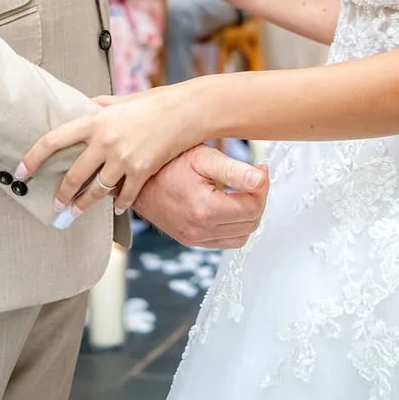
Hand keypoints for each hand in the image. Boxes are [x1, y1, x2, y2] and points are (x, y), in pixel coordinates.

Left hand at [21, 85, 202, 215]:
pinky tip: (115, 209)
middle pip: (73, 175)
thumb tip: (86, 106)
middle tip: (55, 206)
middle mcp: (105, 141)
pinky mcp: (141, 171)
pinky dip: (119, 204)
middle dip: (62, 194)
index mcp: (96, 120)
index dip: (33, 157)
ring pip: (96, 190)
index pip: (54, 140)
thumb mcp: (122, 100)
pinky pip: (124, 195)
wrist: (186, 110)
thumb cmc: (155, 102)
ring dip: (84, 205)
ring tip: (76, 213)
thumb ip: (102, 106)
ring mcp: (123, 158)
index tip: (21, 171)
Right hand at [134, 146, 268, 249]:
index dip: (263, 187)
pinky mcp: (189, 240)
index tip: (260, 170)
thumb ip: (234, 170)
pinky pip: (224, 242)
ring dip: (248, 215)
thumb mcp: (202, 158)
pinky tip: (229, 205)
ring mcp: (194, 238)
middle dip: (258, 200)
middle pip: (250, 224)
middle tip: (254, 178)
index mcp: (205, 209)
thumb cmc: (166, 163)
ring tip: (243, 192)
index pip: (253, 208)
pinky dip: (234, 227)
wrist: (135, 178)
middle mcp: (199, 230)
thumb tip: (261, 179)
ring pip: (240, 237)